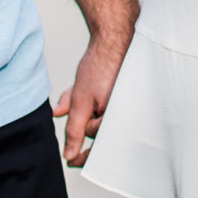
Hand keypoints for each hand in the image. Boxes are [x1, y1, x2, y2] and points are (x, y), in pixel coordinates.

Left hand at [52, 23, 132, 166]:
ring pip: (99, 116)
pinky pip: (106, 105)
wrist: (115, 36)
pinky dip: (91, 102)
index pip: (97, 142)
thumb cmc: (103, 65)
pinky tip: (81, 92)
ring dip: (84, 110)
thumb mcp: (81, 99)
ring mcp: (128, 104)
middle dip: (82, 123)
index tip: (71, 162)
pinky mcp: (126, 95)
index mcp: (119, 119)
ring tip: (76, 94)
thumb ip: (74, 129)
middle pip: (98, 130)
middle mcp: (128, 114)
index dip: (81, 151)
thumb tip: (69, 154)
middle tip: (74, 114)